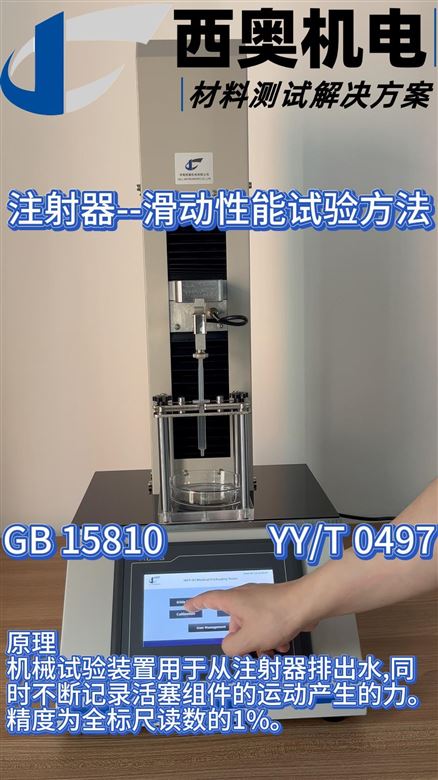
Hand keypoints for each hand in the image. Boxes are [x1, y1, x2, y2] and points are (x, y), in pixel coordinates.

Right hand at [184, 580, 316, 655]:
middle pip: (234, 623)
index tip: (188, 607)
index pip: (208, 600)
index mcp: (233, 601)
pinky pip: (268, 624)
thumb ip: (231, 647)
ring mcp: (262, 601)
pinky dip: (272, 637)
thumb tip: (228, 647)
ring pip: (254, 626)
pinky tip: (282, 645)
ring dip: (260, 642)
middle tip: (249, 654)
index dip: (196, 605)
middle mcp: (245, 598)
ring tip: (271, 652)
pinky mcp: (276, 606)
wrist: (307, 604)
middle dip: (242, 641)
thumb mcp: (248, 639)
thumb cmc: (279, 614)